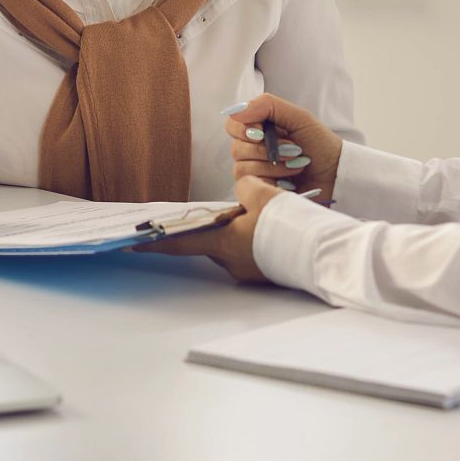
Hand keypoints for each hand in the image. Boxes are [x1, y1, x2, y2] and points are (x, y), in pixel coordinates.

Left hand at [139, 175, 280, 282]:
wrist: (327, 255)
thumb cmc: (293, 226)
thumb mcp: (265, 196)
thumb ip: (247, 188)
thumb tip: (244, 190)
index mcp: (224, 243)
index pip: (180, 243)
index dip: (155, 242)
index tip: (132, 243)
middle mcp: (233, 262)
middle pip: (214, 240)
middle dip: (219, 224)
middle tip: (236, 209)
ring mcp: (251, 271)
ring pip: (237, 244)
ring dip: (244, 229)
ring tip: (267, 213)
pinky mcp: (268, 272)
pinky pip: (255, 251)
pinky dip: (260, 238)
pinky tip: (277, 227)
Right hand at [225, 94, 343, 202]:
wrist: (335, 174)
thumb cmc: (320, 144)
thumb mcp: (298, 117)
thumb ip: (267, 105)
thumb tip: (236, 110)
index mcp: (260, 128)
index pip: (232, 125)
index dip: (243, 129)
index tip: (262, 132)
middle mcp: (253, 149)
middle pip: (236, 148)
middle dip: (266, 150)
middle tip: (293, 149)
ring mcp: (254, 172)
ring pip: (242, 168)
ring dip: (273, 166)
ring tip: (296, 165)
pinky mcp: (259, 191)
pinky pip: (250, 186)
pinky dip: (272, 180)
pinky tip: (289, 181)